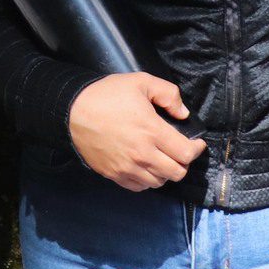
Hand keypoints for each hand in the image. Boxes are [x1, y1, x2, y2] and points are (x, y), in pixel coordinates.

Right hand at [67, 73, 206, 192]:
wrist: (72, 112)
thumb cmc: (106, 95)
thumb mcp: (140, 82)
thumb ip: (168, 94)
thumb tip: (183, 113)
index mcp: (152, 131)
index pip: (186, 153)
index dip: (196, 149)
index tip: (196, 143)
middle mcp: (142, 154)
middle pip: (177, 173)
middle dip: (184, 162)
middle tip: (180, 151)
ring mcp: (128, 168)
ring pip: (159, 182)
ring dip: (166, 172)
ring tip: (163, 158)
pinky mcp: (115, 174)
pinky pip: (140, 187)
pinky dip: (148, 180)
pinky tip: (146, 167)